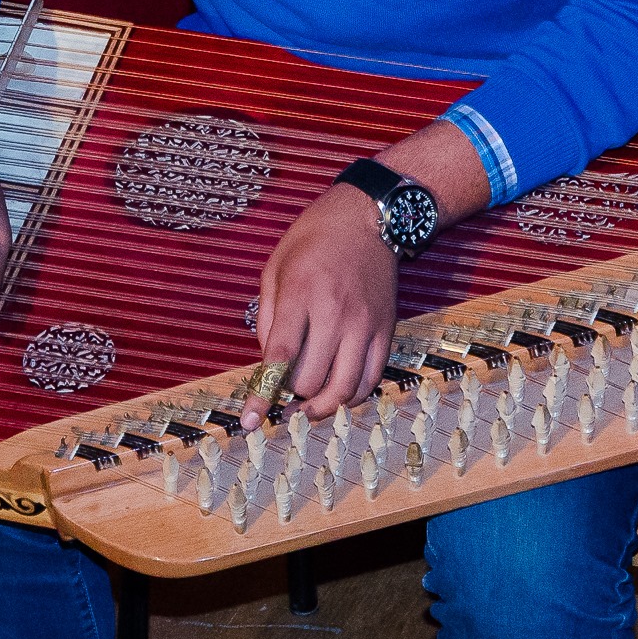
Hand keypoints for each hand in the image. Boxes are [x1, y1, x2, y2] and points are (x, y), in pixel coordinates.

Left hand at [241, 185, 396, 427]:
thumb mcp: (275, 269)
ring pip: (345, 388)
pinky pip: (372, 377)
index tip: (251, 420)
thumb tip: (268, 365)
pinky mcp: (386, 329)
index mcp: (301, 295)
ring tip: (307, 409)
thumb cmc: (314, 240)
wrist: (367, 218)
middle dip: (291, 397)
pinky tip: (338, 394)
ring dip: (322, 407)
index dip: (262, 395)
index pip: (280, 357)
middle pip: (311, 379)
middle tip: (282, 397)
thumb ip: (268, 319)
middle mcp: (335, 313)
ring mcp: (365, 324)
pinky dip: (353, 396)